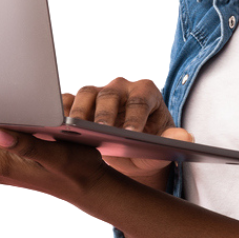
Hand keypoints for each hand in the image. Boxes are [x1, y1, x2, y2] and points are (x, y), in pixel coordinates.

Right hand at [65, 77, 192, 180]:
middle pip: (110, 95)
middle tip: (100, 130)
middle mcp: (121, 87)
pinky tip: (51, 126)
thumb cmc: (147, 145)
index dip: (135, 116)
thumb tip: (186, 137)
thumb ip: (172, 141)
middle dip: (105, 113)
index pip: (141, 100)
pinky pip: (66, 101)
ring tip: (71, 129)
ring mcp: (97, 92)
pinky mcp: (77, 101)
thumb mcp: (162, 147)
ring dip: (78, 111)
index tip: (131, 134)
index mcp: (146, 92)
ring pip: (86, 94)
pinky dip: (58, 110)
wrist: (129, 150)